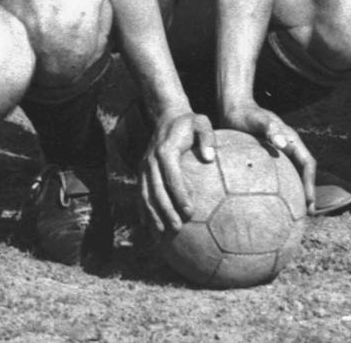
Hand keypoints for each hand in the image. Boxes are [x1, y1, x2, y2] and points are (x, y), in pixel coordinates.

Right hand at [141, 108, 218, 233]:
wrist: (166, 115)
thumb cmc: (189, 122)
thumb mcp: (202, 122)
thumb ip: (207, 138)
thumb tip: (209, 157)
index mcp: (166, 150)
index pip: (172, 176)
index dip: (180, 195)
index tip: (189, 211)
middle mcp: (151, 160)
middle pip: (156, 190)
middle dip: (165, 211)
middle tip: (177, 228)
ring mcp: (143, 167)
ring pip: (145, 195)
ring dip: (152, 215)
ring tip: (161, 234)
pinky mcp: (141, 172)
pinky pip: (140, 194)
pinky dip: (143, 210)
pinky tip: (147, 227)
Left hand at [222, 102, 315, 213]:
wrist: (233, 108)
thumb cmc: (245, 114)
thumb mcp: (257, 120)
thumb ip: (269, 129)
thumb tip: (282, 143)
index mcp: (291, 139)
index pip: (307, 163)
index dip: (310, 183)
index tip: (309, 201)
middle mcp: (288, 147)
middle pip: (303, 173)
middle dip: (307, 192)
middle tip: (307, 214)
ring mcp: (279, 154)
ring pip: (293, 176)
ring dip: (296, 193)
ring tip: (293, 213)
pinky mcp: (268, 158)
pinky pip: (279, 177)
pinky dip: (281, 190)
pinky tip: (272, 204)